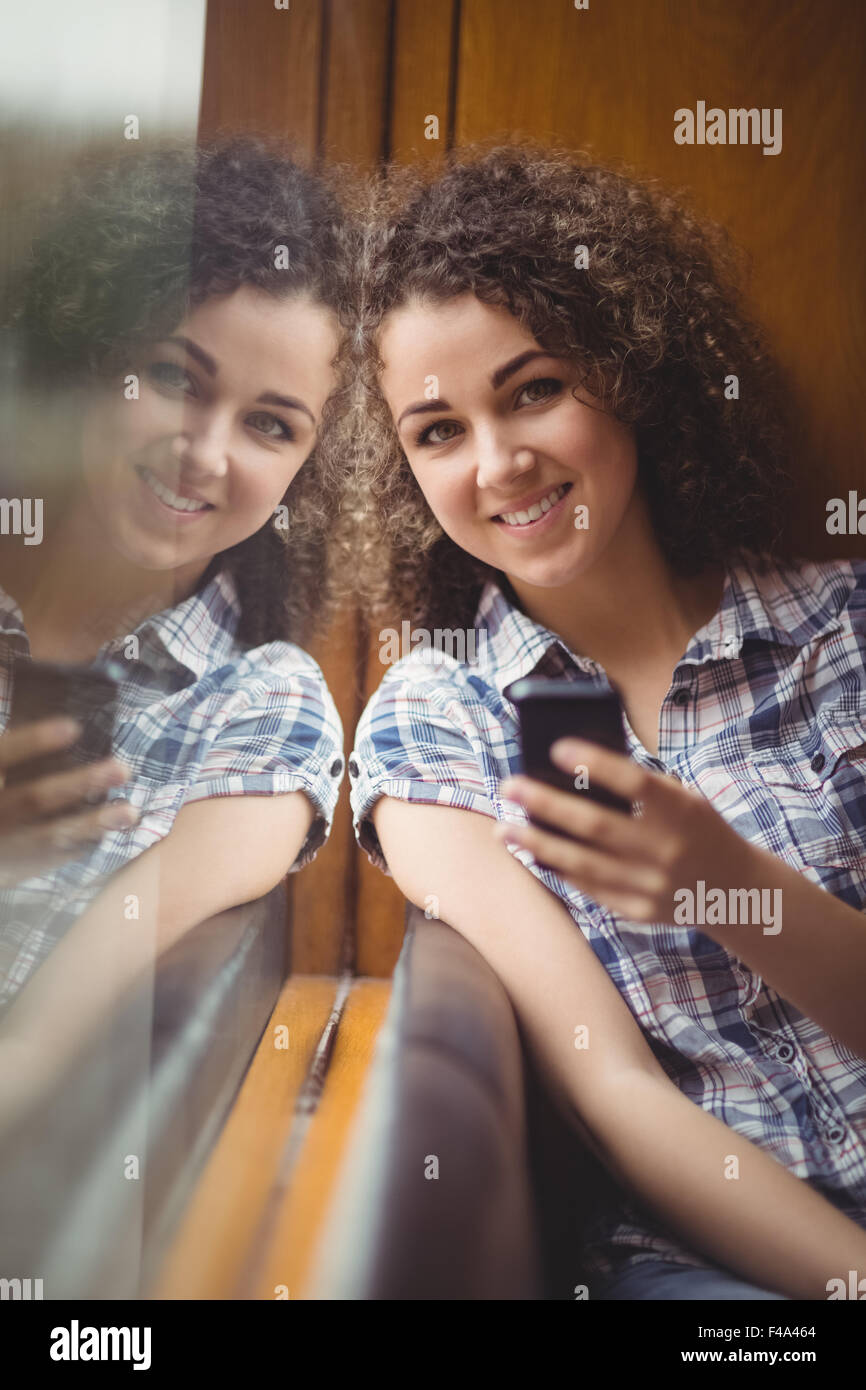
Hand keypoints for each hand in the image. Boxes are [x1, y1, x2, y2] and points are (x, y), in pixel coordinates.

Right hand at [0, 718, 137, 887]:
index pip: (1, 755)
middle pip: (34, 798)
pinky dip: (83, 844)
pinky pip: (52, 858)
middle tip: (123, 768)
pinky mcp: (12, 869)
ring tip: (129, 811)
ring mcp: (2, 846)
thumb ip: (10, 748)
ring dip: (93, 823)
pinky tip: (111, 829)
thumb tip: (35, 703)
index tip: (73, 727)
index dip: (33, 741)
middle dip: (80, 783)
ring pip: (48, 835)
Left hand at [496, 737, 755, 923]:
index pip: (634, 783)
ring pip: (582, 863)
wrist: (733, 890)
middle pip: (596, 825)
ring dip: (537, 843)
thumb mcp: (685, 801)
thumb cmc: (697, 831)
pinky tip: (533, 853)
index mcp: (682, 812)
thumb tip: (576, 774)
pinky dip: (557, 869)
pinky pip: (589, 888)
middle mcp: (666, 849)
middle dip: (546, 804)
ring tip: (504, 828)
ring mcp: (651, 884)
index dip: (595, 763)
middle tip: (510, 786)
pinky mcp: (638, 910)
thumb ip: (642, 790)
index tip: (557, 749)